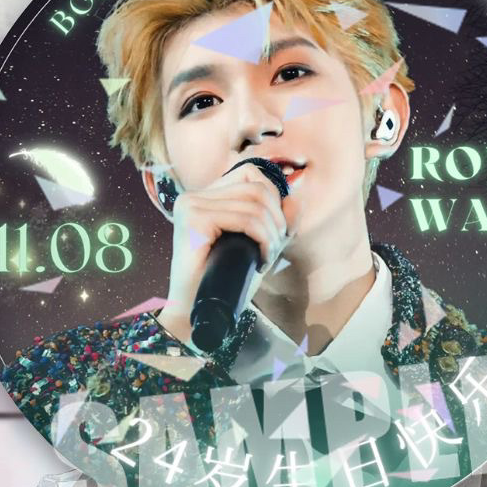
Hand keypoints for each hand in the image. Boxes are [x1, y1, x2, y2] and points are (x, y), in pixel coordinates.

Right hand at [157, 162, 300, 342]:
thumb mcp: (258, 245)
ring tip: (266, 258)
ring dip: (272, 234)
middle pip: (256, 188)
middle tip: (273, 250)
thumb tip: (296, 199)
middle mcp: (193, 196)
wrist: (197, 314)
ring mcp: (190, 205)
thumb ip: (277, 222)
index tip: (276, 230)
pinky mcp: (193, 219)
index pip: (250, 172)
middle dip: (277, 219)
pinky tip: (261, 261)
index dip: (274, 197)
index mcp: (204, 196)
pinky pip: (246, 220)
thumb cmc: (226, 281)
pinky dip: (263, 240)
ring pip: (255, 205)